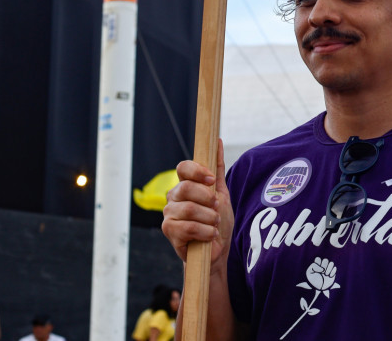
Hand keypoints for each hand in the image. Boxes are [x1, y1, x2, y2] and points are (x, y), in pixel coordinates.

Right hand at [162, 139, 233, 270]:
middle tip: (216, 208)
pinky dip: (204, 232)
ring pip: (189, 209)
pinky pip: (188, 227)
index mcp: (185, 185)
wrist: (217, 251)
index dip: (197, 171)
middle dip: (207, 198)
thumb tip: (218, 141)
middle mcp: (174, 198)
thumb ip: (218, 169)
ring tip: (214, 224)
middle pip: (186, 188)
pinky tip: (209, 235)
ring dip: (209, 218)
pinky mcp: (169, 232)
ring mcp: (169, 214)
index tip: (212, 180)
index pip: (183, 168)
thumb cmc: (217, 222)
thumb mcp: (222, 193)